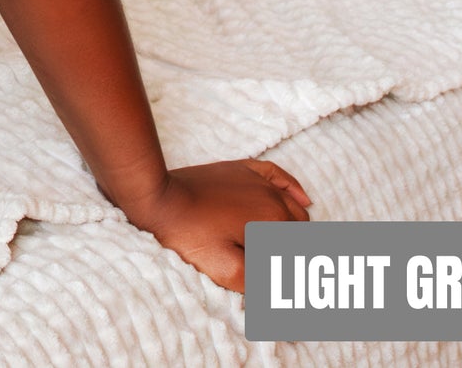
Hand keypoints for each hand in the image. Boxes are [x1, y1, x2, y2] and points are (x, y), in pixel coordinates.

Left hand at [110, 160, 311, 292]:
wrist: (157, 198)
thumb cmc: (189, 235)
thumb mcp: (226, 270)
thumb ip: (264, 282)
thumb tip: (289, 292)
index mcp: (273, 222)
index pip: (301, 251)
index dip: (298, 273)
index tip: (294, 292)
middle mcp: (272, 197)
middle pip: (301, 231)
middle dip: (298, 252)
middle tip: (286, 274)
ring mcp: (256, 180)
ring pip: (294, 207)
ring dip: (298, 229)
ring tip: (289, 252)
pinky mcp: (240, 170)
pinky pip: (277, 175)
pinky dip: (294, 190)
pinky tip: (303, 200)